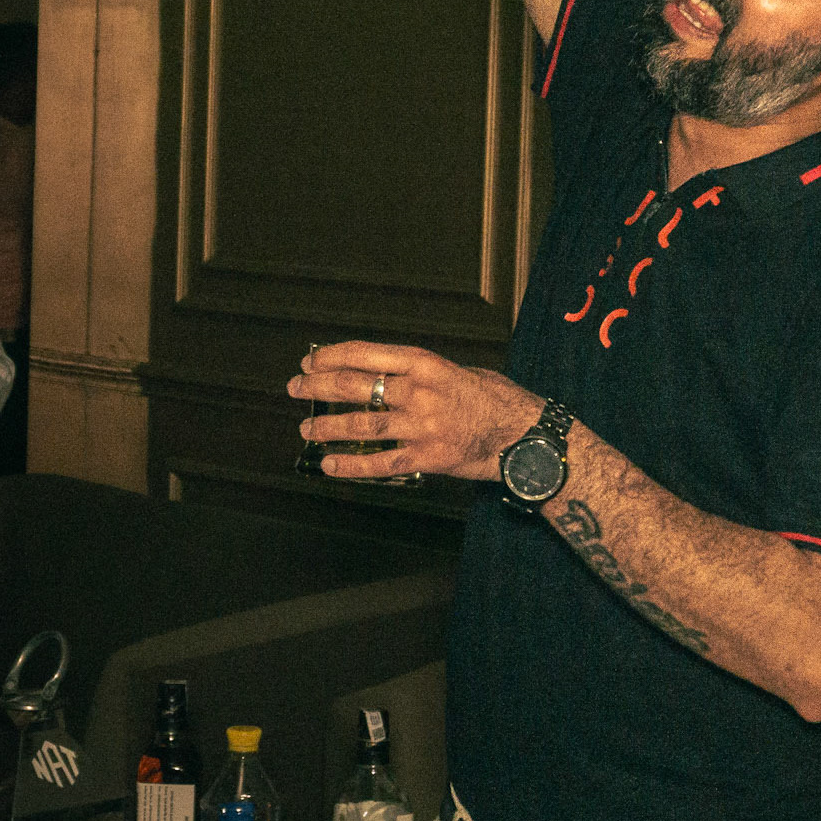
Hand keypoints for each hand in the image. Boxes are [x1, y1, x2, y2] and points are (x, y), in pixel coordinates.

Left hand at [287, 341, 544, 482]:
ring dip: (327, 428)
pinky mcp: (427, 459)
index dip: (331, 356)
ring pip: (361, 426)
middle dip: (319, 387)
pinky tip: (330, 466)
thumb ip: (423, 373)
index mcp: (427, 365)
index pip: (366, 354)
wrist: (524, 436)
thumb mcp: (460, 371)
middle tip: (295, 388)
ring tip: (306, 430)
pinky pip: (381, 463)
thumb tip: (386, 373)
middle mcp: (420, 393)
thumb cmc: (496, 400)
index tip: (310, 361)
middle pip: (356, 387)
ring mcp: (422, 427)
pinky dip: (351, 466)